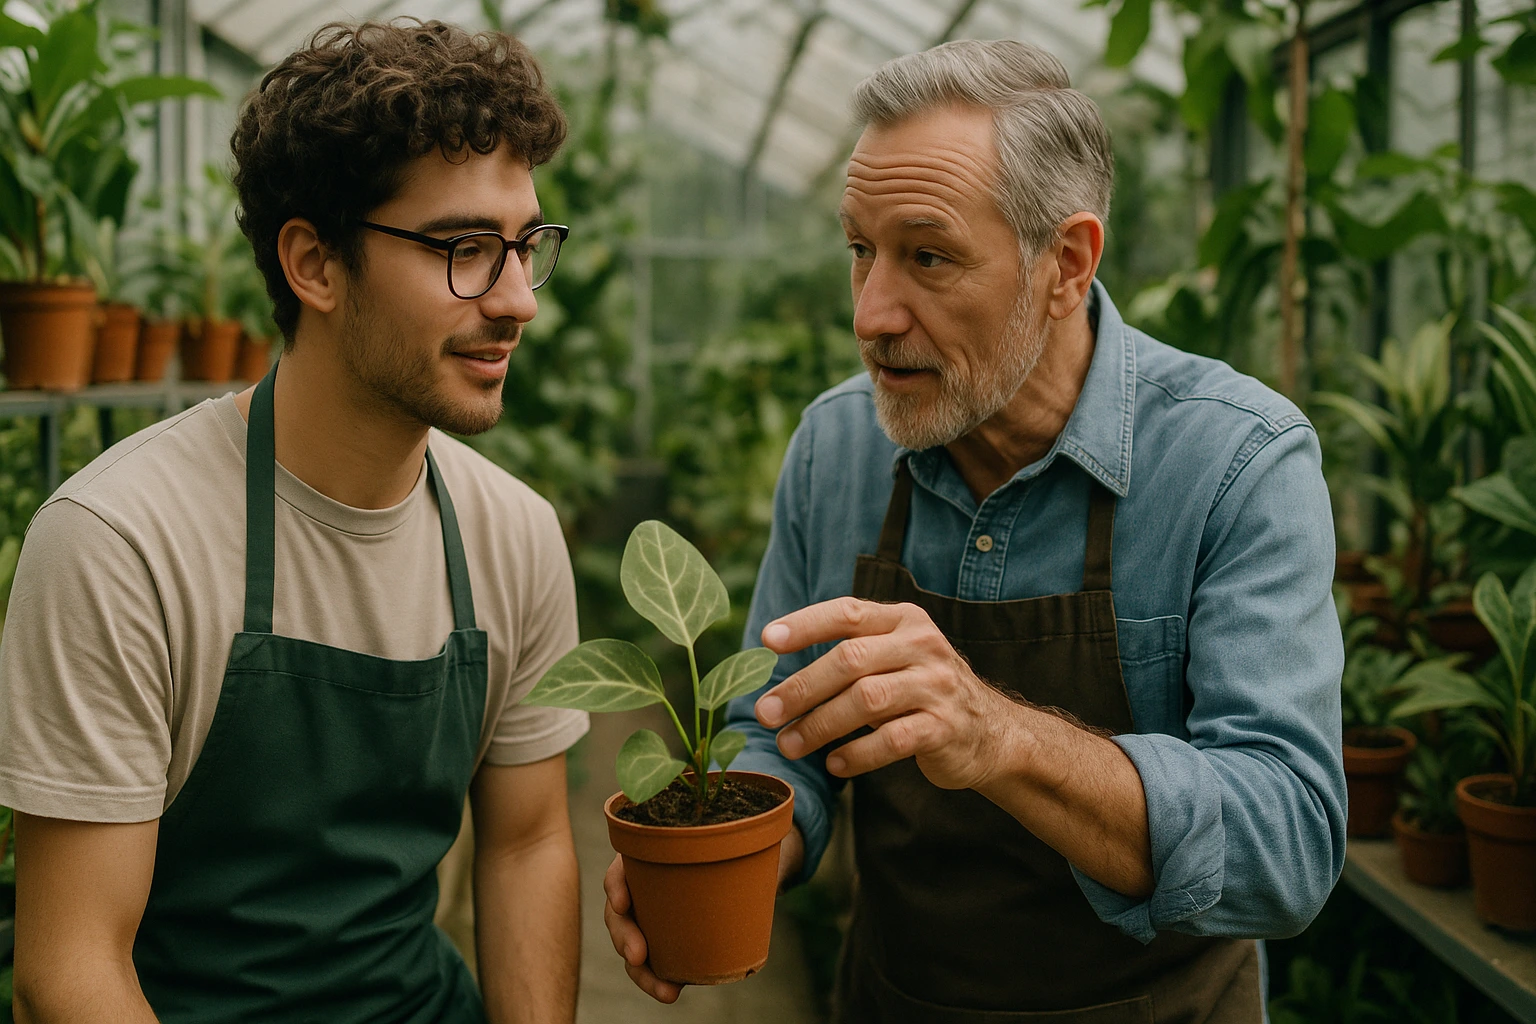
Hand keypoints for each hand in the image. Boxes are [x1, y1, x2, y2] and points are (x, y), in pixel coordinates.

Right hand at [602, 828, 805, 1003]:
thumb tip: (768, 840)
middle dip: (624, 937)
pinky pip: (654, 963)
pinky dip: (657, 980)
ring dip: (641, 971)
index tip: (621, 902)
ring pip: (632, 945)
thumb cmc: (738, 846)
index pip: (622, 868)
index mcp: (651, 856)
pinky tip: (671, 992)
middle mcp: (644, 887)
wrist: (752, 870)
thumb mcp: (737, 837)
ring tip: (664, 990)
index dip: (615, 885)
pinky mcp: (668, 941)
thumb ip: (741, 838)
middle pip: (619, 913)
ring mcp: (653, 917)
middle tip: (637, 955)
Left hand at [755, 598, 1021, 789]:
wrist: (992, 731)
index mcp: (904, 620)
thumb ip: (853, 653)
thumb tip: (776, 671)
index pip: (848, 612)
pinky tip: (833, 764)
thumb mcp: (897, 657)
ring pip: (867, 700)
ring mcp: (937, 686)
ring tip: (789, 746)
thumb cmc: (923, 691)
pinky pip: (892, 741)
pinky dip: (857, 754)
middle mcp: (923, 646)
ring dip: (820, 725)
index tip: (767, 640)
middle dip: (802, 688)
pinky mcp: (946, 728)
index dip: (805, 624)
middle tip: (765, 713)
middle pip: (851, 660)